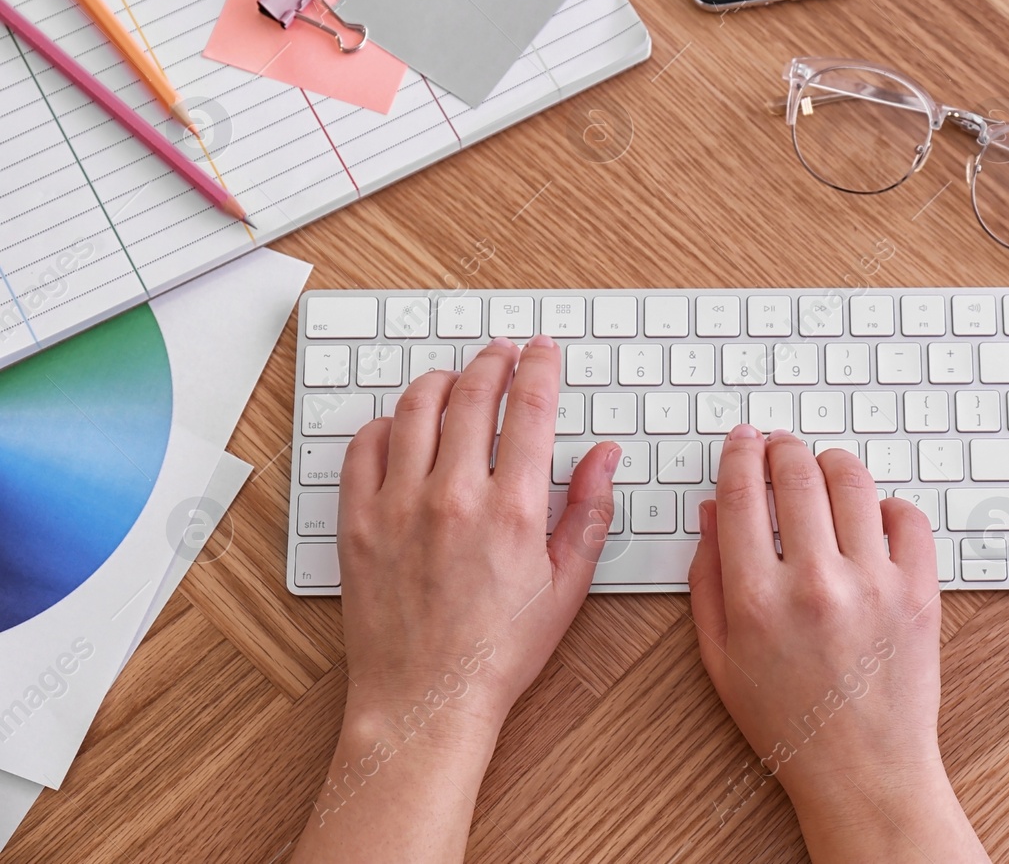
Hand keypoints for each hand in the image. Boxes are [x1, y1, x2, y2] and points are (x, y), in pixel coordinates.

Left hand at [292, 335, 618, 863]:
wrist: (426, 700)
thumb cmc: (498, 652)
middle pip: (471, 395)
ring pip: (415, 410)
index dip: (539, 367)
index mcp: (512, 510)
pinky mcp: (358, 523)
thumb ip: (589, 511)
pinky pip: (363, 449)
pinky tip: (399, 426)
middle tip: (501, 353)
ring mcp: (399, 507)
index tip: (542, 351)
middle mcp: (453, 497)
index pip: (529, 408)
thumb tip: (606, 458)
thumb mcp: (567, 586)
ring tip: (453, 378)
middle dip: (492, 362)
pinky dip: (383, 425)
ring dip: (439, 381)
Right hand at [688, 426, 988, 862]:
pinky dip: (888, 504)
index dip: (740, 453)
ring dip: (833, 464)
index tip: (743, 440)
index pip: (741, 493)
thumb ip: (707, 578)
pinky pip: (908, 516)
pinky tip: (872, 517)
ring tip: (825, 470)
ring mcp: (873, 585)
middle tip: (781, 447)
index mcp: (757, 600)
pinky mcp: (919, 592)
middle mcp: (815, 584)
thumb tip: (711, 510)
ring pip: (852, 482)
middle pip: (796, 474)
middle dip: (783, 448)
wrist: (863, 770)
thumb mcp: (721, 657)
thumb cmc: (789, 719)